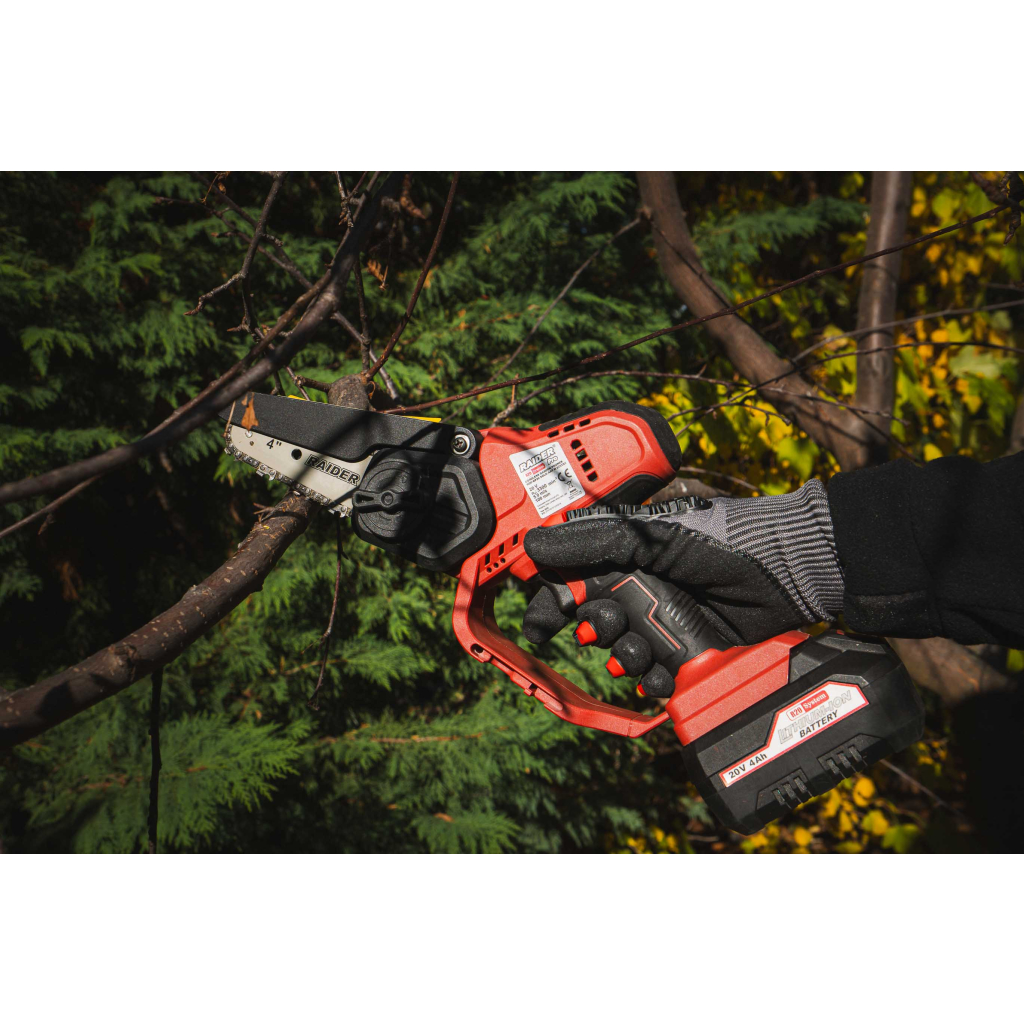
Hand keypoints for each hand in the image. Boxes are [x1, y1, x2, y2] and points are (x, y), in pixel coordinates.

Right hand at [521, 481, 843, 661]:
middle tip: (604, 630)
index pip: (574, 580)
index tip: (539, 627)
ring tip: (641, 654)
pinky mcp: (689, 651)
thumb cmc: (725, 541)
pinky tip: (661, 674)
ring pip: (623, 653)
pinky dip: (652, 680)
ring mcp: (666, 622)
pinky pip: (655, 676)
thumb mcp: (655, 536)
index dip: (552, 604)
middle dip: (595, 633)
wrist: (791, 573)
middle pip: (594, 623)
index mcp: (627, 557)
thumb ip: (594, 541)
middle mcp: (642, 589)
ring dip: (625, 659)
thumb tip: (532, 546)